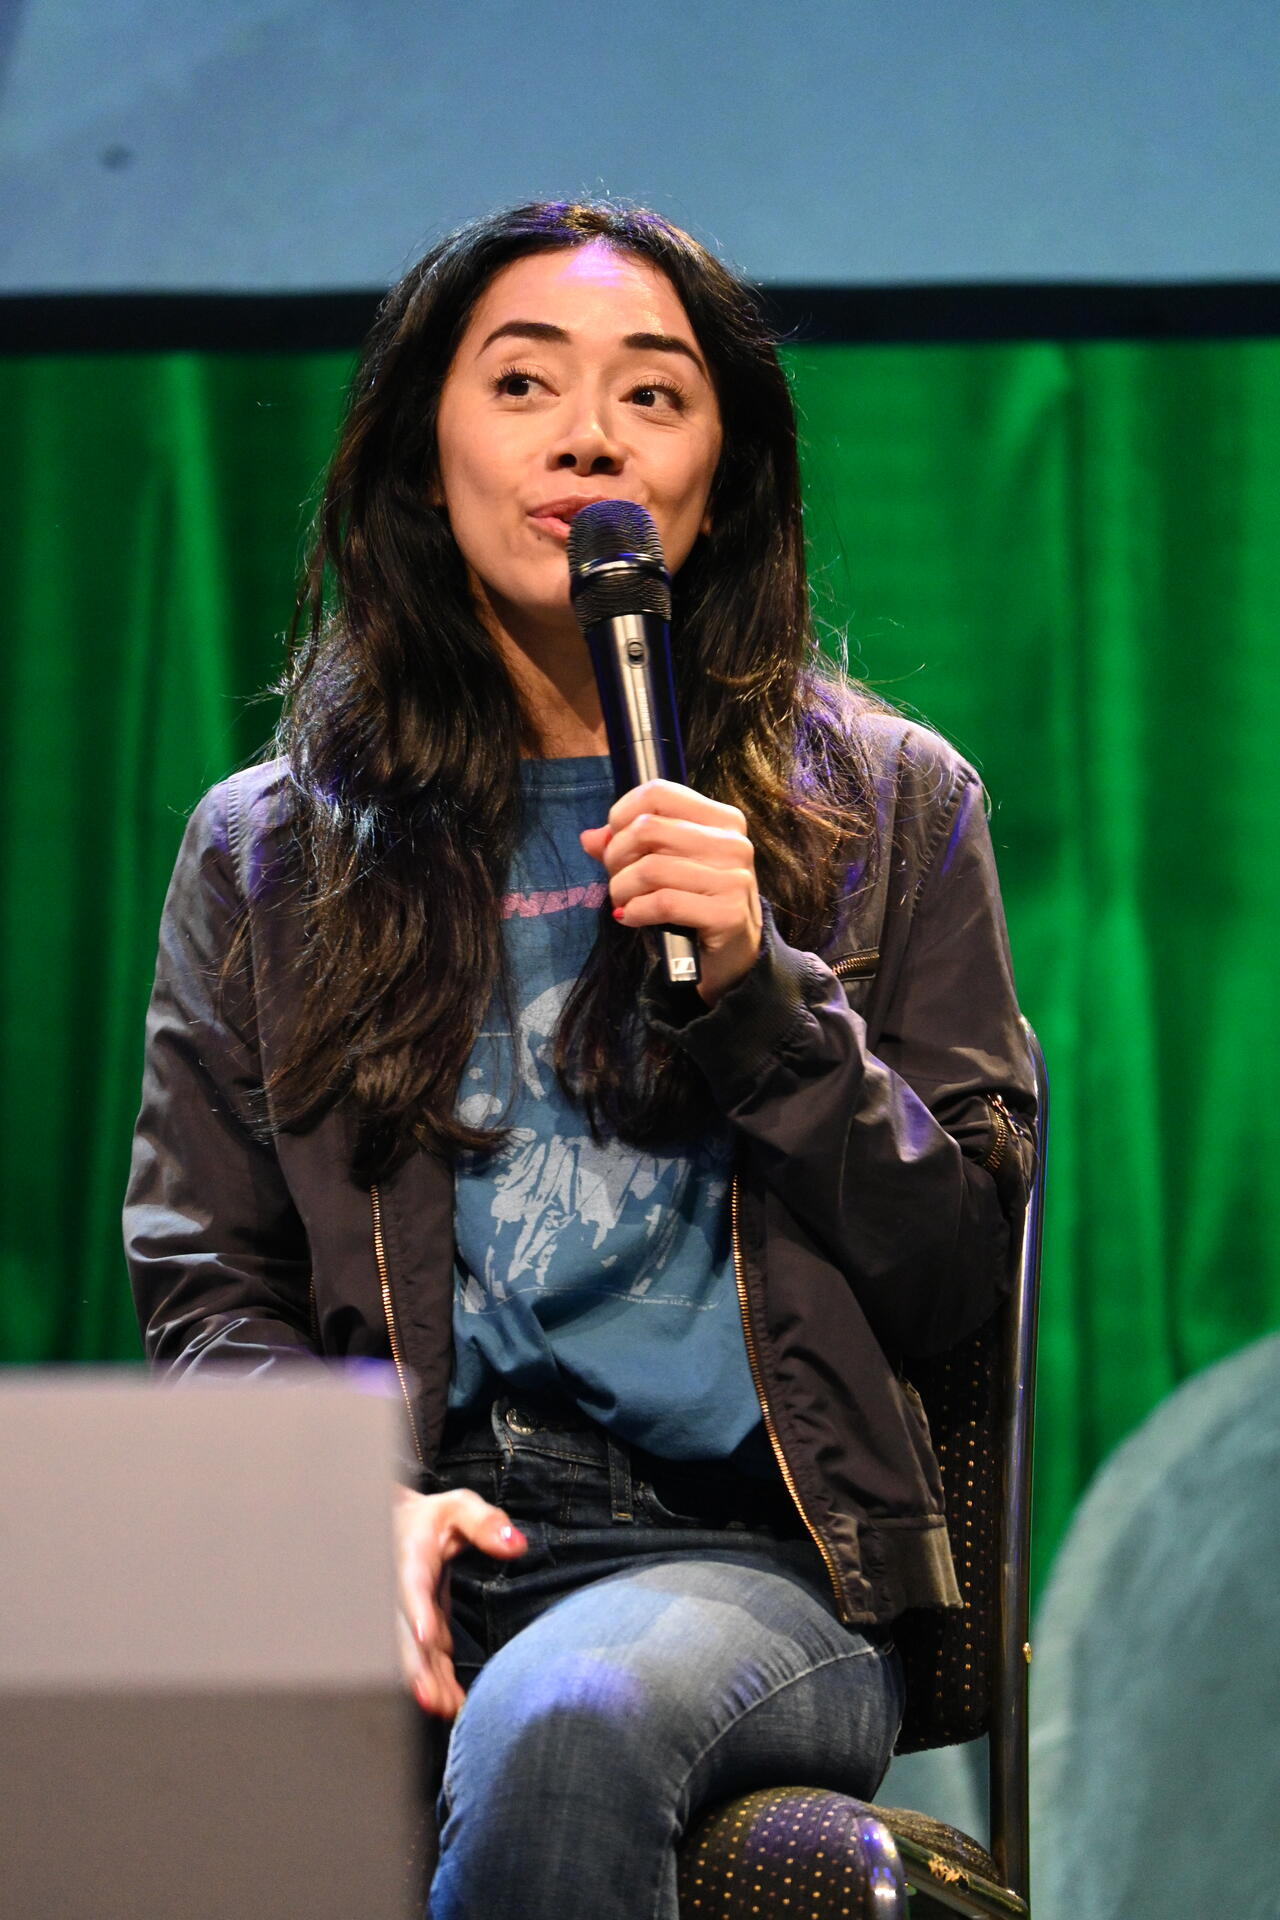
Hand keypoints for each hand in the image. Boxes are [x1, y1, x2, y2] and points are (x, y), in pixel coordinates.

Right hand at [393, 1486, 526, 1718]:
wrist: (404, 1527)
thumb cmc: (434, 1518)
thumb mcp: (460, 1507)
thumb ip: (486, 1523)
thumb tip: (516, 1545)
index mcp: (411, 1560)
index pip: (412, 1587)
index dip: (417, 1612)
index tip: (424, 1635)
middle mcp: (405, 1594)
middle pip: (407, 1635)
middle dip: (419, 1668)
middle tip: (432, 1699)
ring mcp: (413, 1615)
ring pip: (416, 1654)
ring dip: (430, 1682)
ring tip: (449, 1710)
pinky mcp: (424, 1628)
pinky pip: (429, 1658)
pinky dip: (438, 1680)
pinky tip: (454, 1705)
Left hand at [580, 780, 762, 1006]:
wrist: (735, 954)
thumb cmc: (696, 902)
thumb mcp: (667, 865)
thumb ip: (629, 846)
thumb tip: (589, 838)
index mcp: (721, 819)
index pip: (658, 792)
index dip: (622, 814)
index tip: (615, 841)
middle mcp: (732, 842)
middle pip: (647, 829)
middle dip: (616, 857)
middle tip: (617, 879)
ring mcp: (733, 878)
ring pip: (650, 868)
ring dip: (622, 889)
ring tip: (623, 902)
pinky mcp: (727, 913)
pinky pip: (663, 903)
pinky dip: (636, 911)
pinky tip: (631, 918)